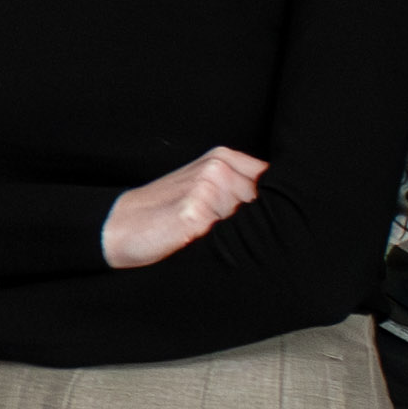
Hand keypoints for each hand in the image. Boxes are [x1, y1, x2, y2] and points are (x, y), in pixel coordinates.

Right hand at [98, 147, 268, 272]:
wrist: (119, 227)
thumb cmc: (165, 214)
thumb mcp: (204, 189)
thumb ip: (240, 190)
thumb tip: (288, 214)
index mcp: (223, 158)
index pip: (275, 182)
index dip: (281, 208)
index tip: (277, 223)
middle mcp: (218, 168)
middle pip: (268, 205)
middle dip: (262, 227)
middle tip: (230, 239)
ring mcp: (207, 188)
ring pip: (252, 224)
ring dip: (244, 241)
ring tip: (211, 242)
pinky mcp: (195, 213)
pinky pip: (229, 240)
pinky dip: (223, 250)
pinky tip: (202, 248)